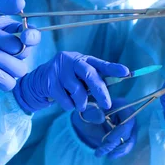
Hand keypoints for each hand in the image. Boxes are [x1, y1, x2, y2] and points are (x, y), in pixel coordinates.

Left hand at [0, 0, 39, 90]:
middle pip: (25, 52)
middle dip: (8, 44)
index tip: (25, 35)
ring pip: (20, 70)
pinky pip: (8, 85)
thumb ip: (2, 3)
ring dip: (7, 62)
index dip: (33, 37)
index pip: (33, 37)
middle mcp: (12, 48)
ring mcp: (2, 63)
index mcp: (14, 31)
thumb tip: (22, 2)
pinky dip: (5, 80)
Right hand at [13, 52, 128, 113]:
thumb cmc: (66, 80)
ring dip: (81, 102)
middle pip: (90, 75)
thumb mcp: (80, 77)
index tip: (127, 72)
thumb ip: (94, 81)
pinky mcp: (49, 81)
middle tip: (108, 104)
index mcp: (83, 59)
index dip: (113, 68)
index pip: (100, 63)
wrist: (38, 81)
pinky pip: (66, 100)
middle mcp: (71, 60)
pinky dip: (69, 106)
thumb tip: (111, 94)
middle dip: (101, 91)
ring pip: (78, 91)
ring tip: (78, 102)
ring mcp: (59, 70)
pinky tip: (64, 100)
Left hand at [71, 98, 137, 158]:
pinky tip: (110, 155)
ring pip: (130, 141)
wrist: (87, 123)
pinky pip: (128, 146)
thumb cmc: (87, 115)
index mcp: (122, 105)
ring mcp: (129, 126)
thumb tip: (101, 118)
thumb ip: (91, 113)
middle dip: (115, 144)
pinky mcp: (128, 136)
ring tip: (106, 156)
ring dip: (119, 151)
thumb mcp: (85, 113)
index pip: (127, 121)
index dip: (118, 134)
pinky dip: (120, 152)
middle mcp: (129, 115)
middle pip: (129, 132)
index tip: (106, 142)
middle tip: (100, 152)